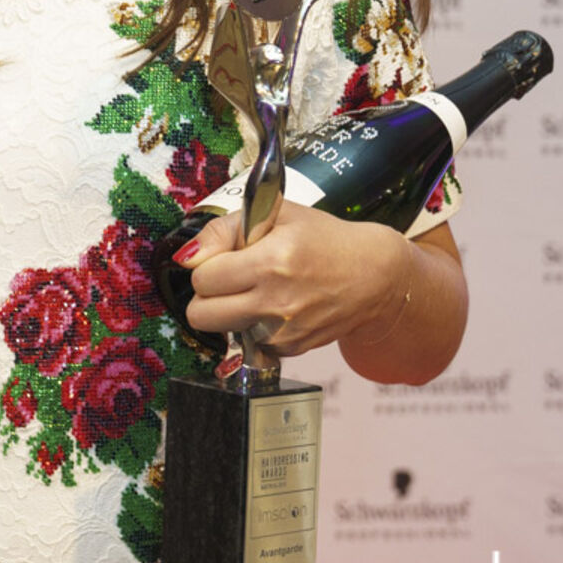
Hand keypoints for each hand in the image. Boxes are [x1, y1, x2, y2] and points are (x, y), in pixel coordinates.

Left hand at [176, 199, 407, 356]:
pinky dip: (254, 326)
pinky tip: (278, 306)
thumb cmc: (323, 238)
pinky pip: (250, 341)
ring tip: (257, 290)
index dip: (207, 266)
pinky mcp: (292, 349)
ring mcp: (285, 331)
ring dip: (230, 312)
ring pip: (223, 331)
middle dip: (206, 296)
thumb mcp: (275, 214)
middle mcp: (276, 302)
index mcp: (270, 262)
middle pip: (201, 316)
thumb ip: (224, 230)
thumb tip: (187, 258)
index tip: (224, 258)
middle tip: (228, 280)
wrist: (375, 276)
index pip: (202, 279)